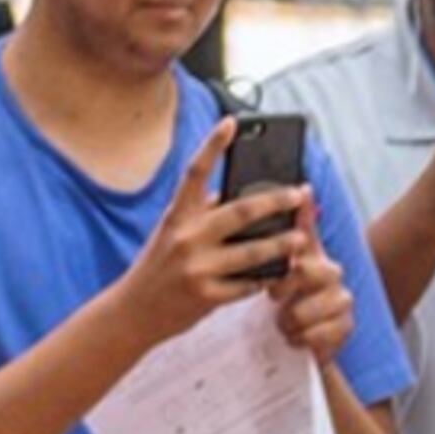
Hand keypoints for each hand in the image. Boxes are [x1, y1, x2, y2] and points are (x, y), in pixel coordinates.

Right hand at [113, 120, 307, 345]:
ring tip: (301, 237)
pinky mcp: (206, 297)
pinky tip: (279, 274)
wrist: (133, 311)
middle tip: (298, 193)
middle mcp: (186, 238)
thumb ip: (200, 214)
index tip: (231, 122)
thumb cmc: (159, 267)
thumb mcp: (172, 233)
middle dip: (274, 201)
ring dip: (282, 244)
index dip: (212, 145)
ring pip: (252, 252)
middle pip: (240, 211)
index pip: (195, 172)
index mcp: (176, 216)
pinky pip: (247, 285)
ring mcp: (197, 268)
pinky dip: (265, 279)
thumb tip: (236, 194)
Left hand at [268, 199, 360, 365]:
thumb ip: (282, 240)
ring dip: (288, 321)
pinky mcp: (346, 326)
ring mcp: (341, 299)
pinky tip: (297, 337)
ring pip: (303, 309)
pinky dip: (299, 339)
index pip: (306, 229)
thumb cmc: (290, 304)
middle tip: (275, 299)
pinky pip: (315, 334)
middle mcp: (331, 273)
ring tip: (285, 323)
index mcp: (311, 255)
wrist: (309, 344)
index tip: (297, 199)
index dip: (301, 214)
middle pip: (304, 271)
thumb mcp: (281, 272)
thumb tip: (297, 192)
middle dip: (283, 289)